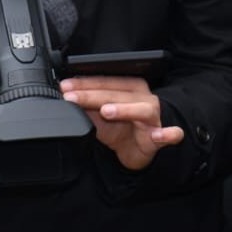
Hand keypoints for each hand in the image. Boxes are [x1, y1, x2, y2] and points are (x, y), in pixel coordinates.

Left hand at [59, 74, 183, 170]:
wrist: (139, 149)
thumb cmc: (121, 128)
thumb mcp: (98, 115)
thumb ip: (84, 104)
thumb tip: (62, 93)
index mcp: (129, 88)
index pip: (106, 82)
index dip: (84, 84)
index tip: (64, 87)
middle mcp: (143, 98)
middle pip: (118, 94)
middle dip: (93, 96)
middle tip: (72, 98)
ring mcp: (153, 117)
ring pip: (142, 110)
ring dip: (125, 110)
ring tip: (106, 111)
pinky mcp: (161, 136)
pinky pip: (169, 134)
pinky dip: (168, 134)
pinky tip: (162, 134)